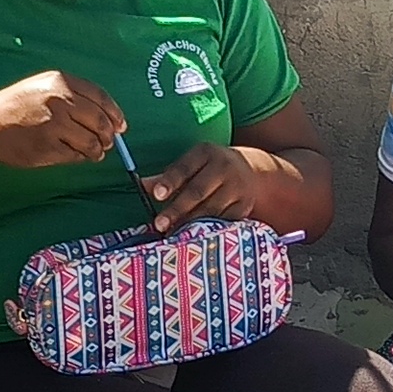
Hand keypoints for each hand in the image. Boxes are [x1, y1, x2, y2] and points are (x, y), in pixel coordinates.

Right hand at [0, 71, 125, 167]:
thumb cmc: (15, 107)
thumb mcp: (43, 87)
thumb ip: (73, 96)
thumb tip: (108, 116)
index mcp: (61, 81)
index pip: (101, 97)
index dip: (115, 113)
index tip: (120, 125)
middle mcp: (60, 99)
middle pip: (101, 121)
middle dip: (109, 135)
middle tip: (108, 142)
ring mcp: (55, 123)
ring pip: (93, 141)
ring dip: (97, 150)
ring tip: (92, 151)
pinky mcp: (49, 146)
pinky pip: (77, 155)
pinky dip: (80, 157)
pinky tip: (74, 154)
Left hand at [143, 142, 273, 230]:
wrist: (252, 170)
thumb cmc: (210, 169)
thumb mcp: (192, 164)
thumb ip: (168, 177)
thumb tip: (141, 185)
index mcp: (205, 153)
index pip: (185, 168)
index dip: (170, 182)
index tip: (157, 196)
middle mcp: (224, 167)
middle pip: (197, 191)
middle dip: (177, 209)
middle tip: (159, 225)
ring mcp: (237, 187)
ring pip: (211, 209)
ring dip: (190, 224)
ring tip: (173, 235)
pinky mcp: (245, 205)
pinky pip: (224, 221)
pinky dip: (209, 230)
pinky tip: (195, 238)